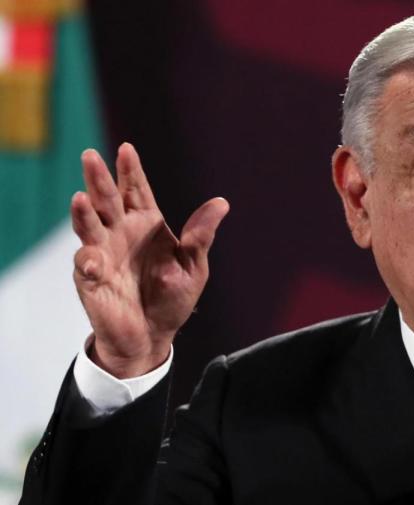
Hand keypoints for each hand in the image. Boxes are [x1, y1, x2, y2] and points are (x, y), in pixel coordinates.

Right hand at [71, 143, 228, 377]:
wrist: (153, 335)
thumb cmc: (172, 297)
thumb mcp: (194, 266)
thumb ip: (201, 235)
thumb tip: (222, 202)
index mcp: (146, 224)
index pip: (135, 191)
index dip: (130, 171)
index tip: (127, 149)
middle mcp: (120, 232)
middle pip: (107, 199)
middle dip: (99, 179)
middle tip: (91, 156)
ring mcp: (102, 253)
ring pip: (88, 225)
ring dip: (83, 213)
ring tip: (81, 198)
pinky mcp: (90, 279)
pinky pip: (85, 265)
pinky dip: (87, 261)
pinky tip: (93, 261)